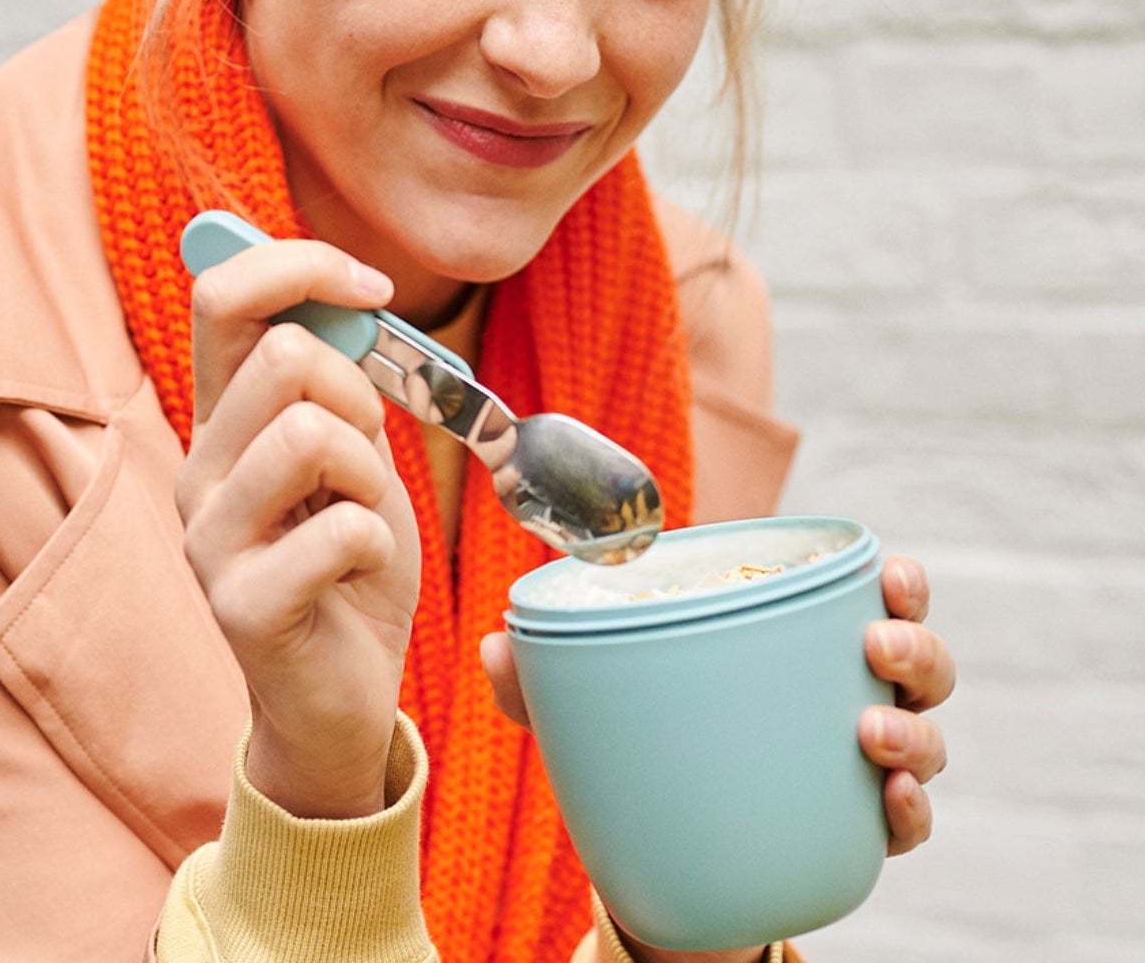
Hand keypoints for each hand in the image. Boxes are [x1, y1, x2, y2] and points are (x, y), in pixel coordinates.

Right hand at [179, 239, 421, 819]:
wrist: (340, 692)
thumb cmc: (349, 559)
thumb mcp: (354, 451)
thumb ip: (339, 381)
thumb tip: (344, 293)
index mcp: (223, 419)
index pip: (223, 295)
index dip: (301, 265)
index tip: (372, 288)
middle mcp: (199, 469)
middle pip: (283, 355)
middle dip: (359, 395)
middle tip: (364, 460)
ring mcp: (209, 540)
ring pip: (310, 434)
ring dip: (370, 476)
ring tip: (358, 520)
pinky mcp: (240, 606)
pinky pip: (343, 529)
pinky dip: (378, 545)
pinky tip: (354, 576)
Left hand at [481, 553, 955, 857]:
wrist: (673, 845)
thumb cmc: (656, 733)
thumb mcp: (601, 701)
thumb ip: (547, 673)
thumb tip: (491, 644)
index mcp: (800, 641)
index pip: (871, 598)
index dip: (899, 583)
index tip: (890, 571)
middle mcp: (848, 694)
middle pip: (918, 661)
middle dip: (914, 646)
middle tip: (874, 646)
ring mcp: (862, 765)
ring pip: (926, 738)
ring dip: (913, 731)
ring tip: (869, 734)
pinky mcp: (860, 831)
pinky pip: (907, 823)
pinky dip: (910, 814)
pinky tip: (889, 806)